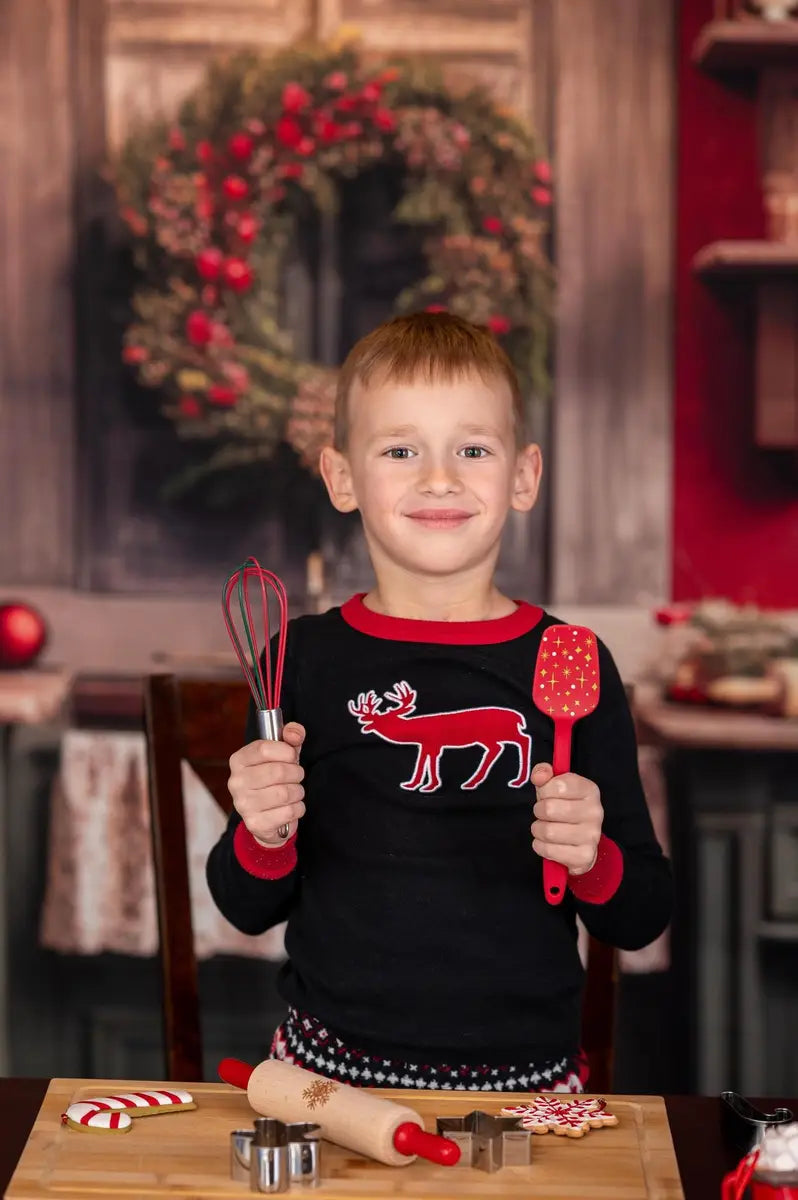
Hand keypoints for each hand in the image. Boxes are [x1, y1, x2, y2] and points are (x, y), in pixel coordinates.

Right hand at [228, 722, 305, 845]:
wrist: (267, 818)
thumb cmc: (275, 780)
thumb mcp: (283, 754)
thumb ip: (291, 737)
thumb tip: (295, 733)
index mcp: (239, 760)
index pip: (264, 748)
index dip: (287, 751)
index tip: (292, 756)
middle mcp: (236, 782)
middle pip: (278, 771)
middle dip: (296, 773)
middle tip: (296, 776)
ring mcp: (243, 804)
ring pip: (285, 793)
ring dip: (298, 792)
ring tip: (294, 792)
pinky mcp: (255, 824)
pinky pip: (289, 812)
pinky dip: (298, 809)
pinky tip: (291, 807)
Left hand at [530, 763, 602, 875]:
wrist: (580, 842)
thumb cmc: (564, 808)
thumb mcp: (554, 786)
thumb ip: (544, 774)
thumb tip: (539, 776)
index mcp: (590, 790)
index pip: (559, 785)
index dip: (545, 790)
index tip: (546, 794)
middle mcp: (595, 812)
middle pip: (549, 809)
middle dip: (539, 811)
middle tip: (544, 814)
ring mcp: (592, 836)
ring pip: (548, 831)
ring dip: (538, 830)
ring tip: (545, 828)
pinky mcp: (584, 856)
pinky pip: (548, 850)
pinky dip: (541, 846)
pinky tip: (548, 843)